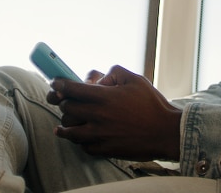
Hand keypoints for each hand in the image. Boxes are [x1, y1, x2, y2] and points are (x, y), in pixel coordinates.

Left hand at [46, 65, 181, 160]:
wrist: (165, 132)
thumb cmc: (152, 105)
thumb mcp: (136, 80)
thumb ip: (115, 72)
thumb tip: (99, 78)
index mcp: (105, 97)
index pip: (71, 89)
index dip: (59, 85)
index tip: (55, 84)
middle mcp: (98, 116)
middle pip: (67, 108)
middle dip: (64, 102)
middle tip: (65, 101)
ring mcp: (99, 135)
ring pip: (69, 130)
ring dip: (65, 124)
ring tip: (63, 124)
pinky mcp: (103, 149)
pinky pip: (82, 145)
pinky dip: (79, 140)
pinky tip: (81, 136)